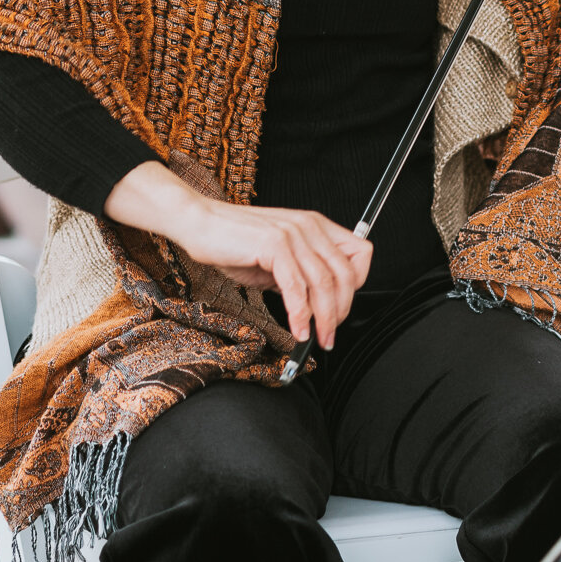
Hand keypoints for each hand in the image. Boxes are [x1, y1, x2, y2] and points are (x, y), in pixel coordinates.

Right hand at [103, 161, 372, 349]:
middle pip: (346, 275)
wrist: (199, 222)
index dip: (357, 285)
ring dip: (323, 320)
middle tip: (328, 334)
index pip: (361, 253)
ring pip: (323, 285)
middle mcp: (309, 225)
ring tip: (315, 339)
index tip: (342, 307)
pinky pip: (297, 288)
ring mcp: (293, 233)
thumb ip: (301, 274)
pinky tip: (297, 329)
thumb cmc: (234, 241)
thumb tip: (319, 305)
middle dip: (341, 311)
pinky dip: (300, 315)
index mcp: (315, 225)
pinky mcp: (275, 245)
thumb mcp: (277, 256)